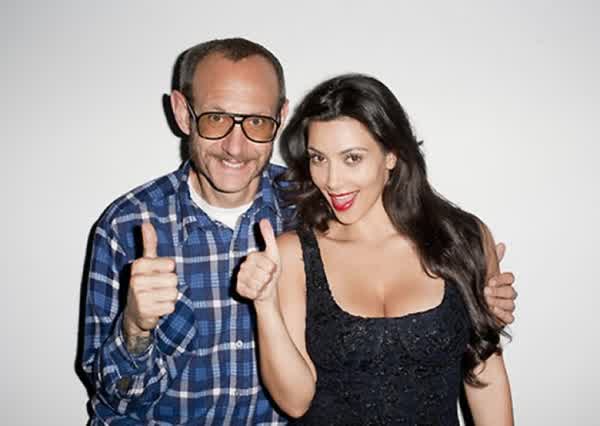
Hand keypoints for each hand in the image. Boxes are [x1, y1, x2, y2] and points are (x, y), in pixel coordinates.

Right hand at [123, 222, 177, 337]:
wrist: (134, 313)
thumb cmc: (143, 284)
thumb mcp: (145, 263)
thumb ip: (148, 243)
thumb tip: (146, 223)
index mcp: (138, 265)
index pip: (170, 264)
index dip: (168, 270)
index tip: (157, 274)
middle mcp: (136, 280)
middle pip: (174, 279)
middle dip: (170, 285)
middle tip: (158, 288)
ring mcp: (139, 296)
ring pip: (173, 293)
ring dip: (169, 297)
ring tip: (157, 297)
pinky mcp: (145, 311)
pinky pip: (171, 306)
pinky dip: (167, 308)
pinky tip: (157, 307)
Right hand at [237, 219, 279, 304]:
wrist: (266, 289)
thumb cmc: (271, 270)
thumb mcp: (273, 253)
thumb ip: (268, 236)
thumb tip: (263, 219)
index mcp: (252, 256)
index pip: (269, 265)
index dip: (273, 270)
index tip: (272, 269)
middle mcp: (243, 266)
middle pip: (263, 276)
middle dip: (269, 279)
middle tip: (267, 278)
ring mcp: (240, 278)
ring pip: (257, 285)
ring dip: (263, 287)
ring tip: (262, 284)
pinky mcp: (239, 289)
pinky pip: (252, 293)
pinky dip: (257, 294)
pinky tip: (257, 291)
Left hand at [485, 243, 516, 324]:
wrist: (467, 304)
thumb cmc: (477, 287)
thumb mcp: (483, 272)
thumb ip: (492, 260)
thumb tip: (501, 245)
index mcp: (502, 282)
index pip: (510, 278)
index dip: (502, 279)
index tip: (491, 280)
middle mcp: (506, 294)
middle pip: (511, 292)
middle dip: (499, 291)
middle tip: (486, 291)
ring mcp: (506, 306)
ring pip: (511, 304)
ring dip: (499, 302)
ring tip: (487, 301)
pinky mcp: (503, 318)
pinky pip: (510, 318)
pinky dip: (503, 315)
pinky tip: (492, 310)